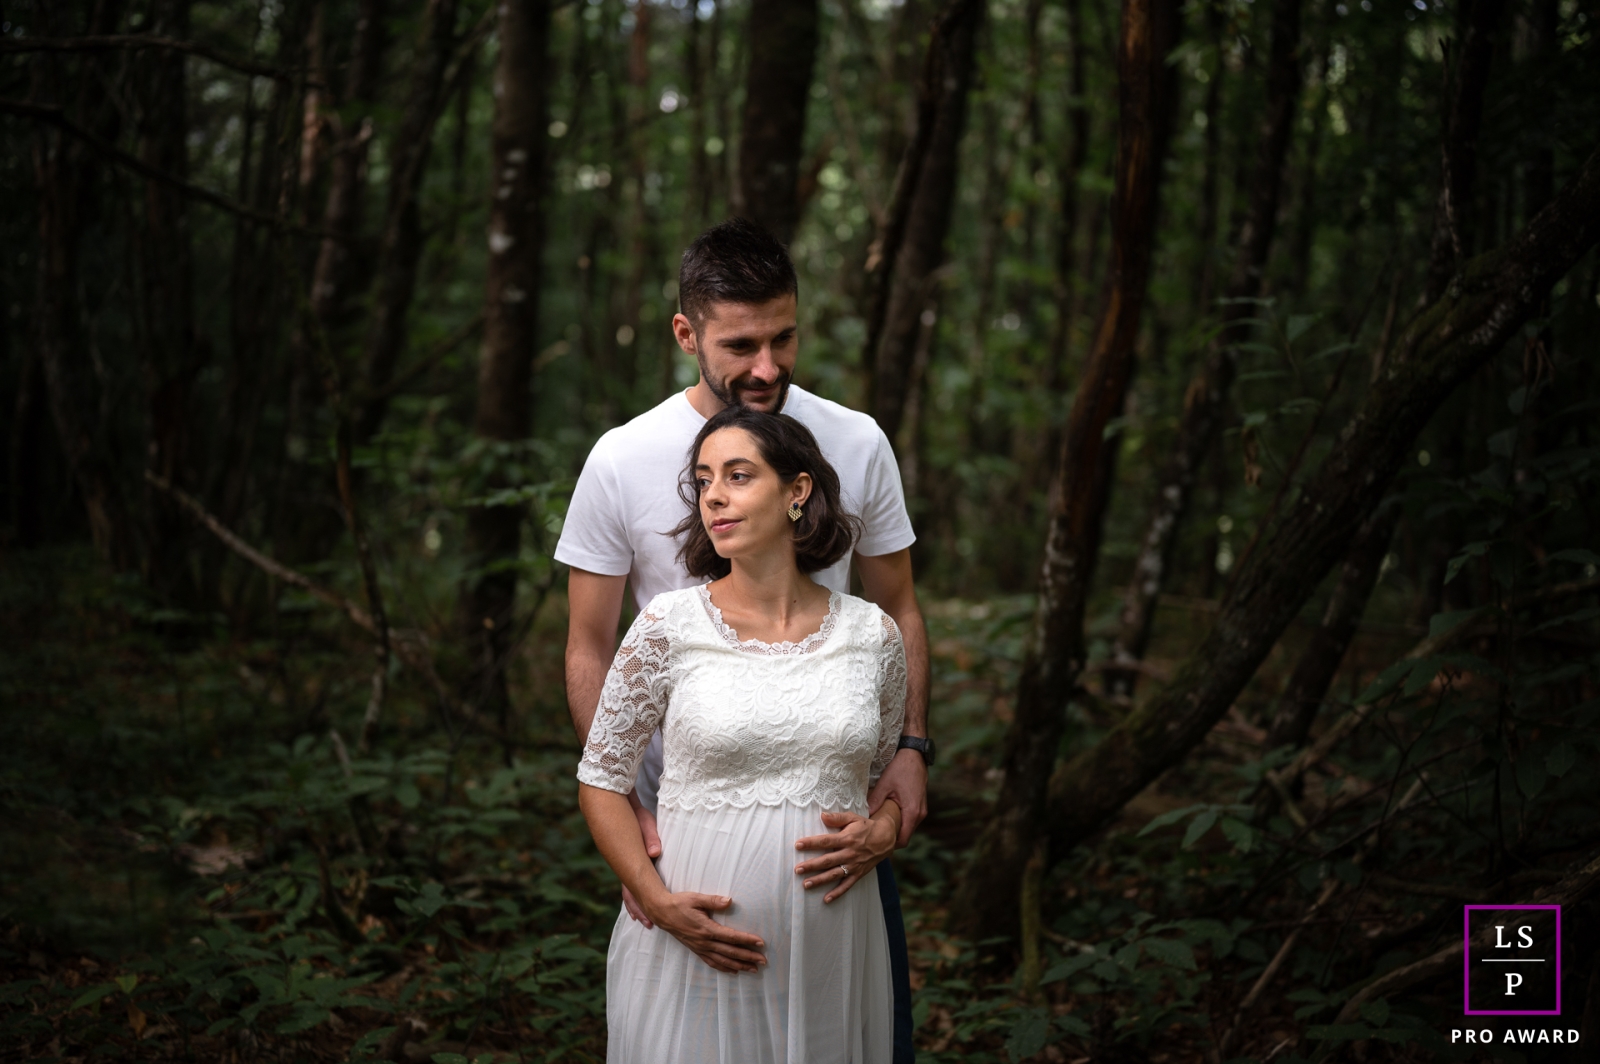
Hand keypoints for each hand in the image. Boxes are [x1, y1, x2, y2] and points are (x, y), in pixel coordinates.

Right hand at [621, 792, 662, 926]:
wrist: (612, 800)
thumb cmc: (631, 811)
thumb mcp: (643, 822)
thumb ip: (649, 837)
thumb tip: (654, 853)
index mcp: (629, 858)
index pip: (634, 888)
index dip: (640, 904)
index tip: (647, 918)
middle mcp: (622, 864)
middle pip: (629, 892)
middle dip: (638, 909)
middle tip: (647, 924)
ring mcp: (622, 861)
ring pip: (627, 887)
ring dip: (634, 902)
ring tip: (640, 918)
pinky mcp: (624, 856)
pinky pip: (626, 878)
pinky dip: (630, 891)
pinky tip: (635, 898)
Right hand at [643, 891, 766, 973]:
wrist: (662, 913)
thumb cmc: (679, 903)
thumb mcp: (696, 898)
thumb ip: (713, 900)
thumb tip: (730, 901)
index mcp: (706, 929)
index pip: (731, 937)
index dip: (747, 940)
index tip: (760, 943)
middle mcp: (704, 942)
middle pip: (730, 952)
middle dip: (748, 957)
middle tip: (763, 961)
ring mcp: (700, 948)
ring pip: (723, 960)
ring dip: (739, 965)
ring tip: (753, 969)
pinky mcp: (696, 950)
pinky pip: (712, 962)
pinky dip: (724, 968)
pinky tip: (733, 970)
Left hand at [794, 807, 898, 903]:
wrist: (885, 838)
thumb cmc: (866, 827)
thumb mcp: (853, 818)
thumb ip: (837, 818)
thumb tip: (822, 815)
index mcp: (846, 838)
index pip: (826, 841)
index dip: (811, 843)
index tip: (797, 845)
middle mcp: (849, 853)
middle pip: (827, 860)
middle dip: (811, 865)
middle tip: (797, 869)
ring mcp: (854, 865)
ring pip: (834, 874)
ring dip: (820, 880)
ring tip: (806, 884)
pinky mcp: (858, 874)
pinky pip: (847, 885)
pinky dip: (837, 893)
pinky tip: (826, 899)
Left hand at [868, 748, 927, 847]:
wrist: (915, 754)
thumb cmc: (900, 768)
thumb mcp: (884, 784)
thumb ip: (874, 801)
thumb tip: (863, 817)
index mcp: (912, 812)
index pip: (903, 840)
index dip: (890, 846)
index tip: (876, 846)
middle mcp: (920, 814)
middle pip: (906, 836)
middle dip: (892, 839)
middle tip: (875, 840)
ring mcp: (922, 809)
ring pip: (908, 828)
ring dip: (896, 830)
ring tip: (879, 830)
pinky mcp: (920, 804)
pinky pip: (911, 820)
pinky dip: (901, 822)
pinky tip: (888, 818)